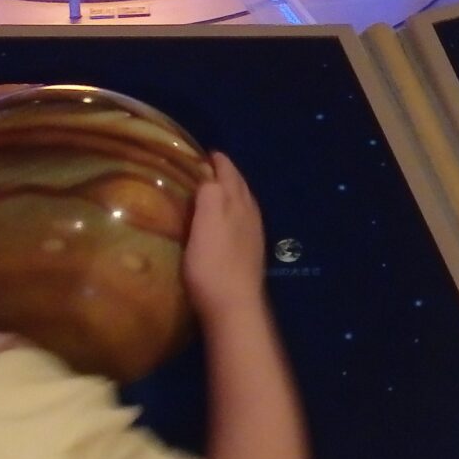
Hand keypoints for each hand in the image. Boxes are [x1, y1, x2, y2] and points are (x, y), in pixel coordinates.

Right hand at [184, 152, 267, 328]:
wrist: (234, 306)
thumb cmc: (213, 264)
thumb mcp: (205, 223)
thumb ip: (210, 195)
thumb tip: (210, 175)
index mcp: (238, 204)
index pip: (229, 174)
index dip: (219, 162)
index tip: (207, 151)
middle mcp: (250, 215)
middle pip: (240, 187)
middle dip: (227, 174)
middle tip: (211, 166)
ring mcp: (254, 235)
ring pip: (244, 204)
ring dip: (233, 192)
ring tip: (218, 189)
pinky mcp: (251, 253)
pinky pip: (244, 220)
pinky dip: (235, 211)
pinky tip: (229, 221)